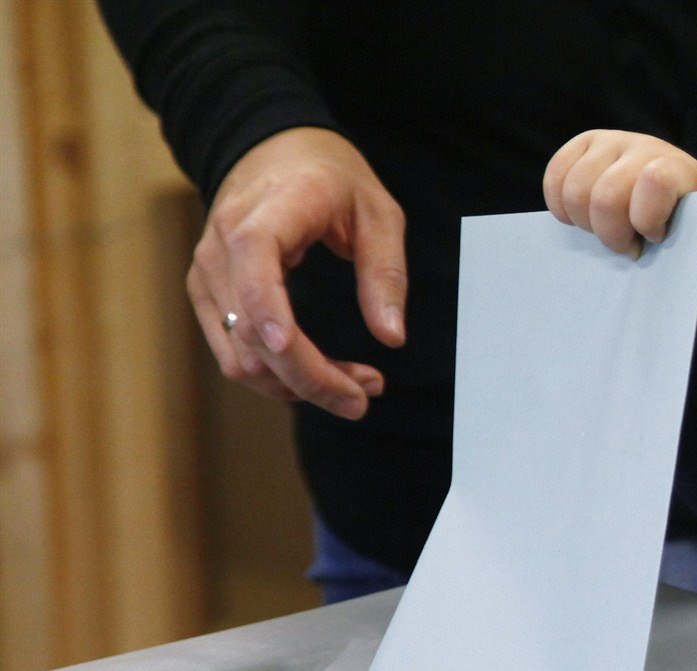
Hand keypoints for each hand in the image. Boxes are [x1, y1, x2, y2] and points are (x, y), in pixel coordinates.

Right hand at [189, 127, 407, 419]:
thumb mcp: (379, 214)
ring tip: (356, 385)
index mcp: (269, 212)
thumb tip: (392, 336)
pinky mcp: (208, 295)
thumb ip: (386, 274)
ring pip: (241, 356)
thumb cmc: (331, 179)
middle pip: (252, 331)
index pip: (254, 261)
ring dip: (298, 385)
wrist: (275, 152)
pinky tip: (320, 375)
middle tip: (366, 397)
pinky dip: (277, 375)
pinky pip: (235, 353)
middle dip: (310, 378)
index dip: (268, 310)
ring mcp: (208, 273)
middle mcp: (223, 244)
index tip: (291, 348)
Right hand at [544, 130, 696, 263]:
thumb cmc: (676, 209)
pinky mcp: (579, 143)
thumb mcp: (693, 227)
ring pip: (575, 192)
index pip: (654, 183)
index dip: (647, 220)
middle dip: (611, 235)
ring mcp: (607, 141)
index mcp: (673, 167)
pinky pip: (554, 178)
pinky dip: (561, 208)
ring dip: (585, 224)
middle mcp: (639, 146)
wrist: (662, 175)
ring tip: (605, 230)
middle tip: (626, 244)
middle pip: (605, 198)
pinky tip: (581, 218)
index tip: (654, 236)